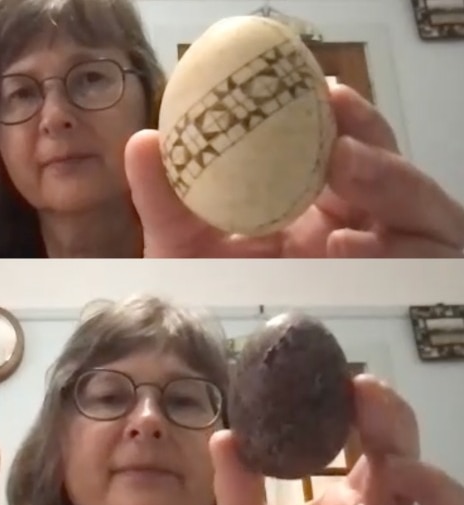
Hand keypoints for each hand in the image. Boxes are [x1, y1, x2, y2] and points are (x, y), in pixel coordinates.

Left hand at [126, 84, 463, 257]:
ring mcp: (383, 251)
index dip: (343, 114)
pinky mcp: (399, 288)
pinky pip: (422, 260)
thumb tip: (145, 141)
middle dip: (368, 131)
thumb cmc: (207, 289)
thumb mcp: (180, 242)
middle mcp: (357, 216)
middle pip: (390, 162)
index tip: (322, 90)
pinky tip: (341, 242)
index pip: (348, 142)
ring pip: (420, 203)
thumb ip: (163, 198)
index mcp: (315, 194)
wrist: (211, 351)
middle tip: (334, 109)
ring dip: (386, 176)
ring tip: (342, 163)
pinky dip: (390, 247)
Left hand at [209, 374, 462, 504]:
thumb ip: (237, 489)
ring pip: (444, 503)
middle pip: (404, 458)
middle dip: (392, 419)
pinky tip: (405, 489)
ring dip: (424, 475)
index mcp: (346, 500)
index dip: (366, 408)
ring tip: (389, 461)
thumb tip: (224, 436)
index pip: (367, 443)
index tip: (346, 380)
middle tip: (365, 390)